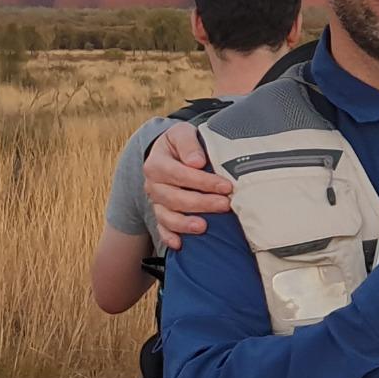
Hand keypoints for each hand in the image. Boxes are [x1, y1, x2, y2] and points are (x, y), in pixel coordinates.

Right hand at [144, 123, 231, 249]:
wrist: (168, 152)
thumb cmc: (180, 143)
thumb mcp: (182, 133)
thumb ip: (189, 144)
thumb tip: (197, 162)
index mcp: (156, 163)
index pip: (179, 174)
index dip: (203, 181)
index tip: (225, 186)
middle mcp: (153, 184)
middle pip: (174, 198)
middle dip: (202, 203)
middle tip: (225, 204)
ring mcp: (155, 201)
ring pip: (166, 216)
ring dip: (185, 224)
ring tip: (204, 227)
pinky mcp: (159, 213)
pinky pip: (160, 228)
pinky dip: (168, 237)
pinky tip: (180, 244)